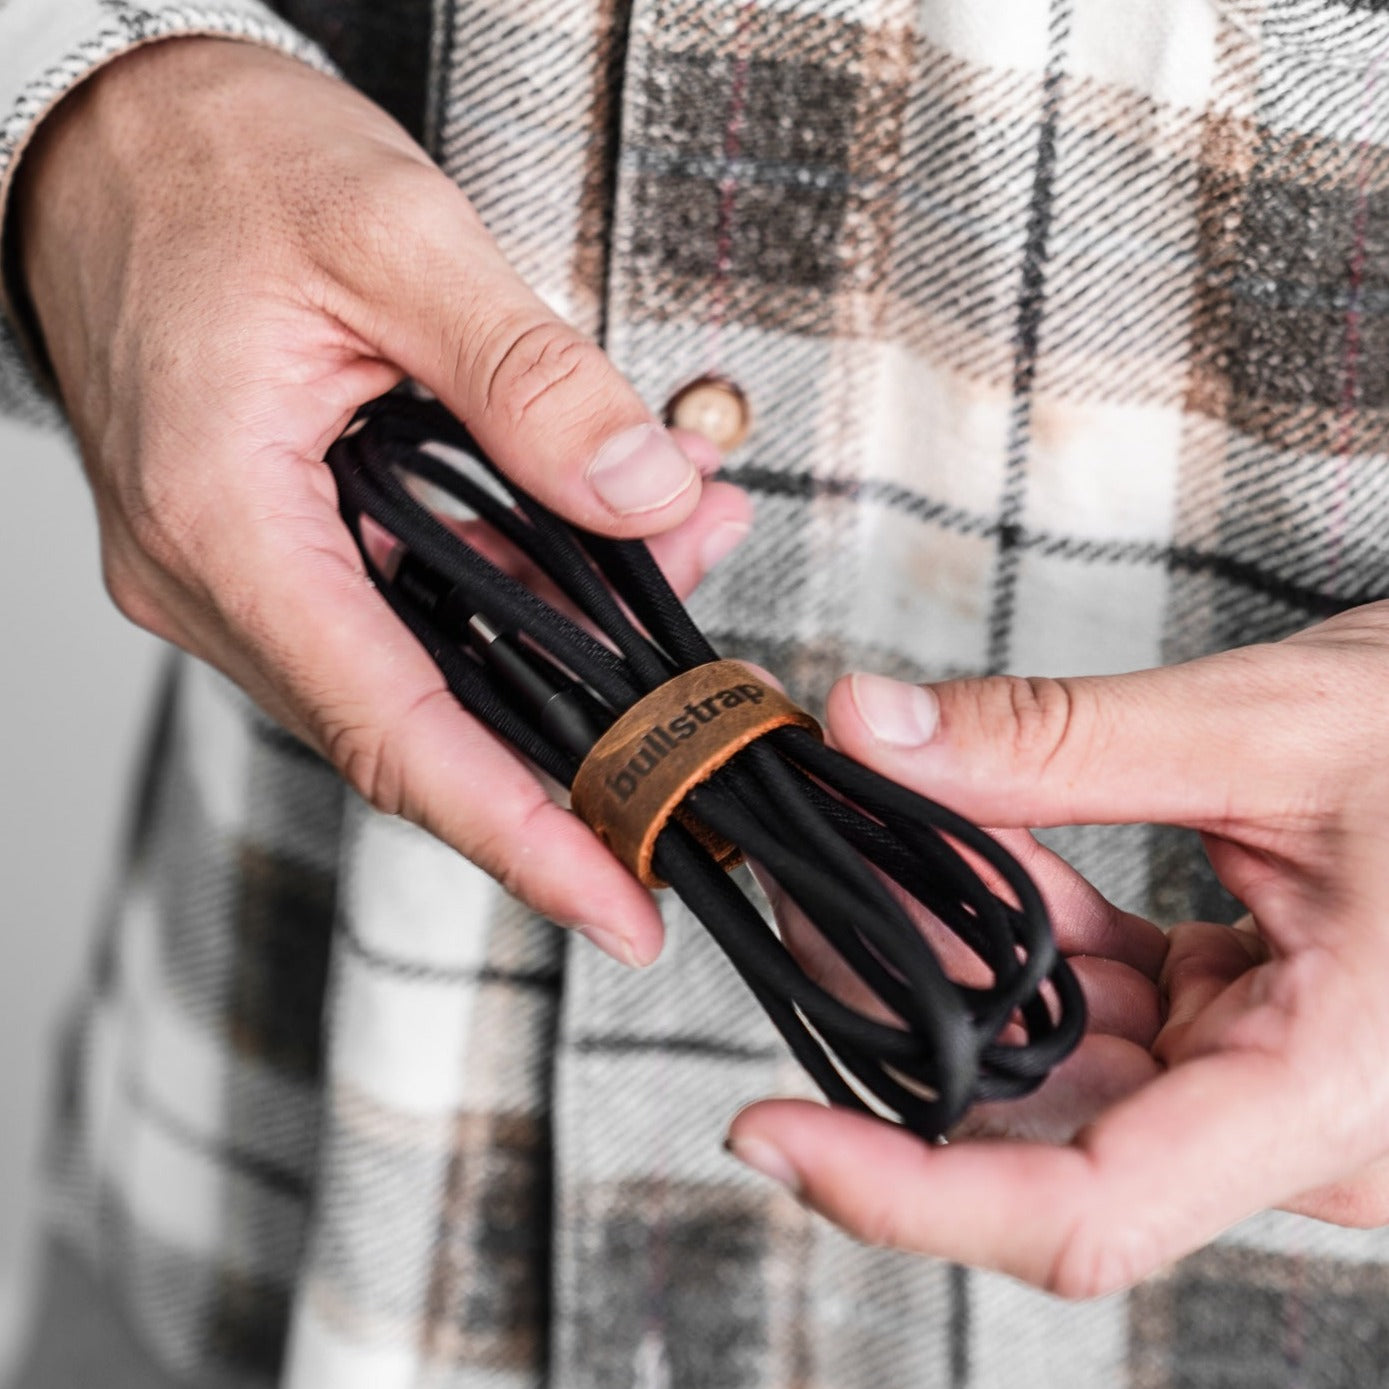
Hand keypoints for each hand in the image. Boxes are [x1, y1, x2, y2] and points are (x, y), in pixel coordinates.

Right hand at [15, 38, 751, 966]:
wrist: (108, 138)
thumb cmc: (212, 166)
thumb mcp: (391, 239)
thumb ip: (526, 377)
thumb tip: (639, 489)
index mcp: (220, 523)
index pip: (391, 731)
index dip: (518, 835)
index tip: (617, 903)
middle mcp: (217, 580)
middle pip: (423, 716)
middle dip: (582, 718)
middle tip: (705, 702)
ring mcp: (240, 576)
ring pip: (427, 665)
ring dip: (560, 637)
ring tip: (679, 546)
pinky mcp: (274, 550)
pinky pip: (405, 612)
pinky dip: (510, 591)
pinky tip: (597, 525)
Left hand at [728, 603, 1388, 1295]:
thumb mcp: (1270, 726)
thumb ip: (1055, 740)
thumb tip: (870, 729)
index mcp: (1331, 1094)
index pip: (1083, 1211)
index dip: (901, 1192)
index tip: (767, 1136)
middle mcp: (1291, 1122)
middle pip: (1037, 1128)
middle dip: (896, 1020)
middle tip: (800, 901)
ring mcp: (1265, 1079)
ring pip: (1054, 1060)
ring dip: (947, 964)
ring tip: (861, 854)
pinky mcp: (1245, 1026)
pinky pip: (1098, 1002)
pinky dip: (1018, 933)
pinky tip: (959, 850)